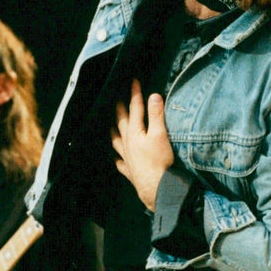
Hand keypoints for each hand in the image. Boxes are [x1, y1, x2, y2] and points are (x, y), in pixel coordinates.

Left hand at [111, 80, 173, 211]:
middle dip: (120, 109)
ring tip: (110, 126)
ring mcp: (127, 158)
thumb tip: (154, 96)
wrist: (157, 188)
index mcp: (135, 132)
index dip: (135, 94)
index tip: (133, 82)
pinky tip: (117, 159)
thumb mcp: (160, 135)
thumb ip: (156, 115)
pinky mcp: (130, 171)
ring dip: (114, 132)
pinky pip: (121, 163)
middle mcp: (127, 143)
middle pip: (121, 122)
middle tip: (117, 99)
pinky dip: (118, 159)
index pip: (135, 108)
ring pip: (116, 141)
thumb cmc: (159, 161)